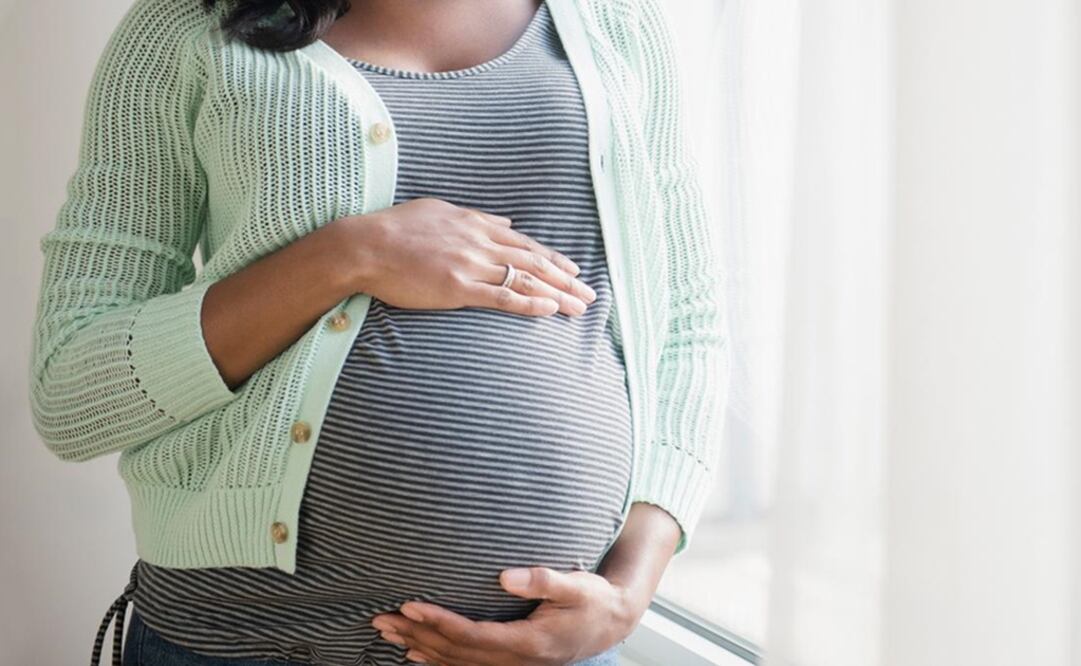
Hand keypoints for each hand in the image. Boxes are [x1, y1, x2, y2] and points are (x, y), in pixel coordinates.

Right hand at [341, 197, 597, 316]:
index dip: (553, 257)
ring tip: (580, 307)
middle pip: (534, 261)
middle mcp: (480, 242)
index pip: (525, 243)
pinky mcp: (458, 287)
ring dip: (557, 293)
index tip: (573, 269)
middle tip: (590, 294)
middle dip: (566, 278)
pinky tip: (550, 310)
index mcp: (476, 224)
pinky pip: (502, 296)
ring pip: (525, 278)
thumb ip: (477, 217)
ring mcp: (471, 264)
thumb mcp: (440, 210)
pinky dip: (529, 302)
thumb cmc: (395, 228)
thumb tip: (506, 223)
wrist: (365, 246)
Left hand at [370, 566, 645, 665]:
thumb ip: (543, 579)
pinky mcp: (509, 662)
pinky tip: (416, 654)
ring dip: (419, 647)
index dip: (437, 621)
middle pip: (453, 652)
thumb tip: (504, 575)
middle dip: (416, 634)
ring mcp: (511, 665)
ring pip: (455, 662)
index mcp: (527, 642)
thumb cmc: (593, 600)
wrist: (611, 622)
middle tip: (380, 618)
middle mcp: (514, 660)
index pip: (470, 635)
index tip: (409, 604)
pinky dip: (438, 660)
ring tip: (387, 633)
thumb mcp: (576, 585)